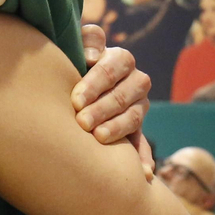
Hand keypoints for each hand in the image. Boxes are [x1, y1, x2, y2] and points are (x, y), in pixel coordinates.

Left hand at [74, 25, 152, 179]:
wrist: (71, 88)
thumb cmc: (70, 63)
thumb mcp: (76, 45)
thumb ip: (87, 40)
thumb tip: (92, 56)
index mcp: (120, 59)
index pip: (115, 66)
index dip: (96, 82)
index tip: (76, 98)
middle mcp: (135, 82)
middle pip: (126, 93)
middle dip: (103, 107)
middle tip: (82, 122)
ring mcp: (139, 106)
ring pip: (135, 117)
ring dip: (118, 128)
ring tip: (98, 138)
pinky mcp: (137, 129)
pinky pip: (143, 144)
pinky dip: (143, 158)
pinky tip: (144, 173)